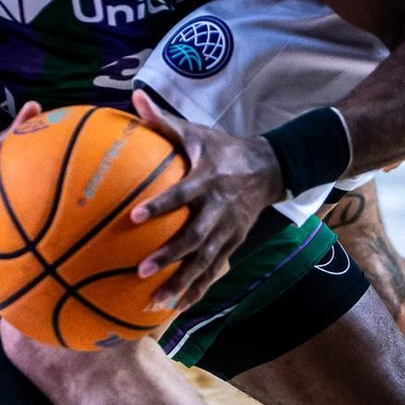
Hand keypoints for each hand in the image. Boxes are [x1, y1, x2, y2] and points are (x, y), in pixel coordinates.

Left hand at [126, 89, 282, 315]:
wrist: (271, 169)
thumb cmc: (223, 150)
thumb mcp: (197, 133)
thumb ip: (163, 120)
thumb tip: (134, 95)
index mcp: (208, 181)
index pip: (181, 194)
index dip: (160, 206)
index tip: (134, 217)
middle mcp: (219, 210)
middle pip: (194, 237)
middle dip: (170, 255)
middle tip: (141, 270)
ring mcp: (229, 231)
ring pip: (205, 262)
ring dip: (181, 283)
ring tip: (155, 303)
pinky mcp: (234, 245)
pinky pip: (214, 271)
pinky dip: (197, 290)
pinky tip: (176, 309)